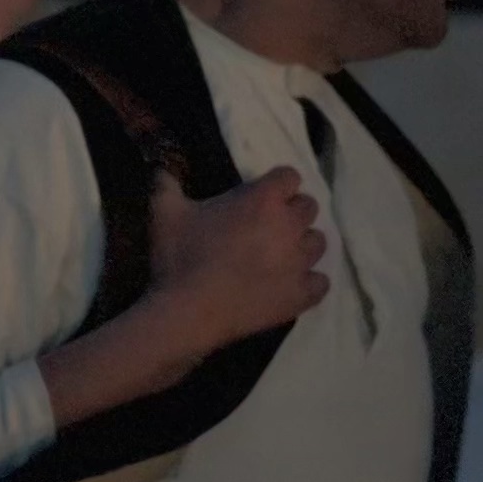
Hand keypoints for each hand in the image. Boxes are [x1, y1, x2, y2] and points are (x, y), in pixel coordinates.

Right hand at [146, 166, 329, 361]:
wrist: (189, 313)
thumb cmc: (180, 258)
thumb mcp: (164, 212)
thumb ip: (166, 184)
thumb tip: (161, 168)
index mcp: (263, 199)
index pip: (290, 176)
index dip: (277, 184)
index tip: (261, 195)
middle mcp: (290, 226)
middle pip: (309, 207)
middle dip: (292, 212)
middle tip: (269, 226)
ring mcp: (299, 262)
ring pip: (318, 243)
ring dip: (303, 244)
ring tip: (281, 256)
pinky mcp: (301, 295)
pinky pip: (321, 283)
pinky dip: (309, 282)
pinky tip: (291, 285)